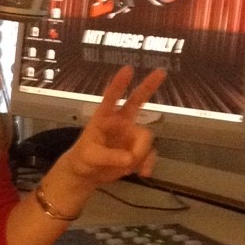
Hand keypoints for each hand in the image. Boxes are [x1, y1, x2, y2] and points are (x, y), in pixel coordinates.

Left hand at [56, 65, 166, 193]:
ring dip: (141, 154)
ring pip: (146, 138)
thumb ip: (108, 156)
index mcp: (104, 118)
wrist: (86, 174)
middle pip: (137, 100)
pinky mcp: (138, 150)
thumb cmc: (83, 159)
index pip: (111, 97)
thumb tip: (129, 158)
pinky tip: (142, 173)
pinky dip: (148, 163)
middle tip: (161, 71)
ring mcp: (131, 135)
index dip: (119, 84)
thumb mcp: (90, 157)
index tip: (128, 69)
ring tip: (126, 167)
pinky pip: (150, 153)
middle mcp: (121, 122)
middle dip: (149, 86)